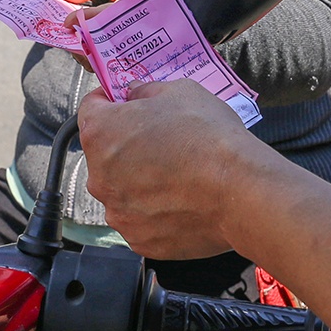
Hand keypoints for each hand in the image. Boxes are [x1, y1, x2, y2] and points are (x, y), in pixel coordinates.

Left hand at [79, 80, 267, 259]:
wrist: (239, 190)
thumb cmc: (208, 137)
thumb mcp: (179, 91)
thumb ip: (146, 91)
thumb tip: (135, 94)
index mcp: (101, 133)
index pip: (90, 108)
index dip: (110, 100)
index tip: (127, 101)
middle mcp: (99, 176)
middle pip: (105, 152)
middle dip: (127, 143)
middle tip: (163, 137)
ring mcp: (118, 213)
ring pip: (122, 187)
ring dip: (139, 178)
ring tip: (178, 172)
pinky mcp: (139, 239)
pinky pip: (140, 217)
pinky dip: (155, 208)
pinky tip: (183, 197)